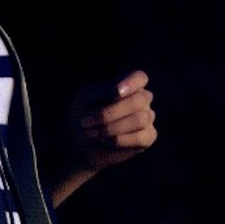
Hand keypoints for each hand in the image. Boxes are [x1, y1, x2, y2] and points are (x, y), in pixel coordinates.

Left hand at [50, 69, 157, 205]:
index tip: (115, 92)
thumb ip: (103, 91)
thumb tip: (120, 91)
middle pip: (140, 100)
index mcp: (127, 86)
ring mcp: (147, 119)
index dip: (131, 83)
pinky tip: (106, 141)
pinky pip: (143, 137)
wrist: (77, 147)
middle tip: (85, 123)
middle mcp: (141, 100)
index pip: (141, 77)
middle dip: (110, 113)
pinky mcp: (147, 138)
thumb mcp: (85, 100)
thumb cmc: (79, 118)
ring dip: (112, 127)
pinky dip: (121, 139)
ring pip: (141, 119)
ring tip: (92, 133)